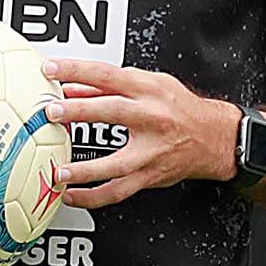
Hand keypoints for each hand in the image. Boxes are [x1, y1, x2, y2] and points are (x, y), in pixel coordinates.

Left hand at [44, 59, 235, 209]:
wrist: (214, 137)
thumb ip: (108, 87)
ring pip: (117, 163)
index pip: (108, 74)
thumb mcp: (149, 84)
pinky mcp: (150, 175)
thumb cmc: (181, 108)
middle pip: (112, 112)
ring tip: (59, 172)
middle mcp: (151, 118)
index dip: (78, 70)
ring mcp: (151, 151)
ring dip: (85, 170)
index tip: (51, 69)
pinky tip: (72, 195)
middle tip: (52, 113)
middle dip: (79, 111)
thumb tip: (71, 86)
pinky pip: (119, 190)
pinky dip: (93, 196)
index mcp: (148, 90)